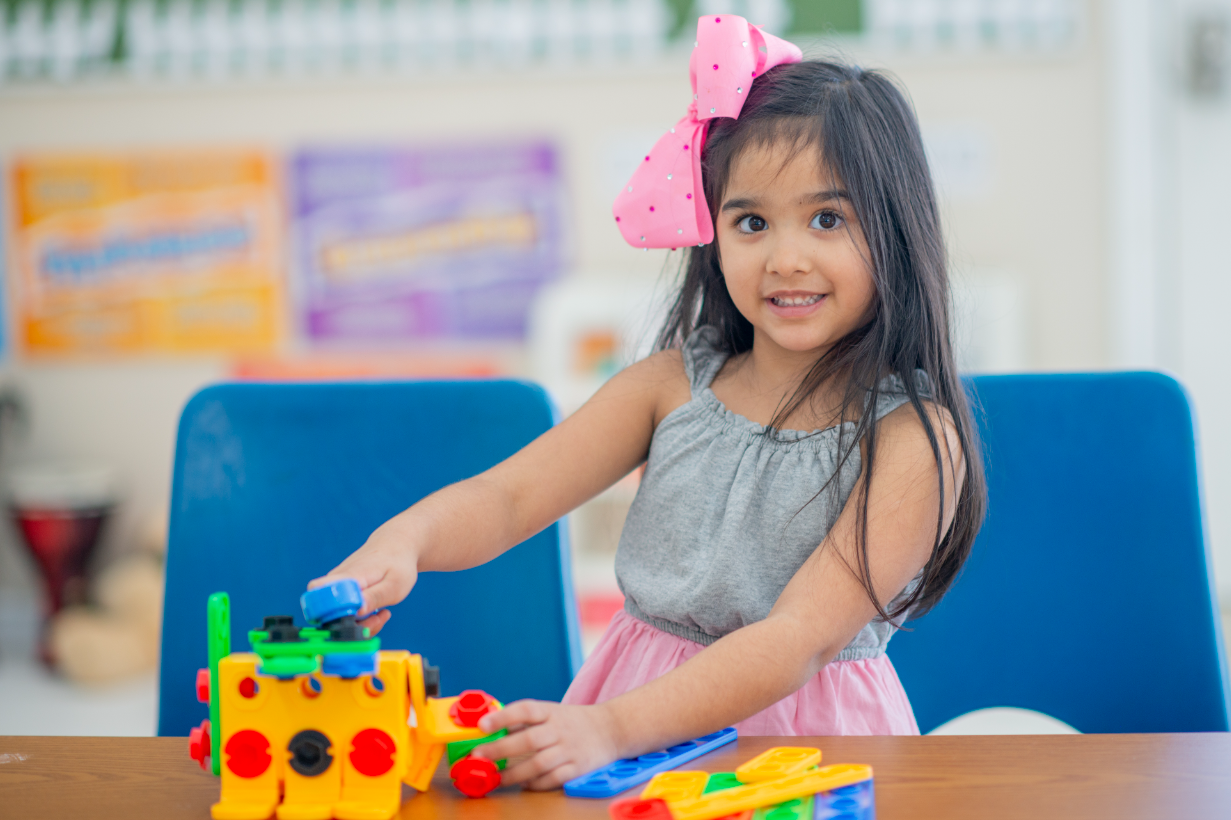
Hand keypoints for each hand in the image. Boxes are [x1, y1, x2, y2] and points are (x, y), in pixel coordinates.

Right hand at [307, 518, 419, 635]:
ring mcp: (336, 586)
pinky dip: (360, 618)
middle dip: (351, 628)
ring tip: (382, 614)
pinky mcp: (341, 591)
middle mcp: (335, 582)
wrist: (395, 544)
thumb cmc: (397, 563)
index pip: (319, 597)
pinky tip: (377, 611)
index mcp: (347, 578)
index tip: (357, 620)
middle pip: (327, 615)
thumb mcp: (395, 583)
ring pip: (337, 616)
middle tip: (376, 620)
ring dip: (359, 624)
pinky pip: (344, 611)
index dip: (331, 617)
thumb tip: (358, 611)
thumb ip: (375, 597)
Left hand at [471, 700, 621, 789]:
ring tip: (497, 778)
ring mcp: (570, 750)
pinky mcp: (578, 769)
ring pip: (539, 764)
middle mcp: (560, 729)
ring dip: (514, 773)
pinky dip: (536, 784)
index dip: (503, 717)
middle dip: (500, 749)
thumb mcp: (552, 712)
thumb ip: (525, 720)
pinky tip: (523, 784)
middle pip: (529, 740)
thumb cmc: (573, 721)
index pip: (525, 710)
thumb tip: (492, 728)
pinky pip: (553, 779)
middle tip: (479, 756)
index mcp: (551, 711)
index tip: (482, 726)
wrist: (612, 729)